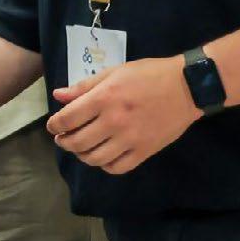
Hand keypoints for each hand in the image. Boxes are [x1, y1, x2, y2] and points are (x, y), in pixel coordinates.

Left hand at [47, 56, 199, 173]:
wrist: (186, 88)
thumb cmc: (147, 75)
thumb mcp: (113, 73)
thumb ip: (84, 86)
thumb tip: (58, 95)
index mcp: (103, 99)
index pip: (68, 119)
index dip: (54, 125)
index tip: (52, 126)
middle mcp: (114, 122)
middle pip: (78, 142)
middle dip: (64, 142)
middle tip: (62, 139)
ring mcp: (130, 139)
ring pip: (95, 158)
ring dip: (82, 155)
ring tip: (80, 148)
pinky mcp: (145, 151)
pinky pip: (118, 167)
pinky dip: (105, 166)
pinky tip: (102, 157)